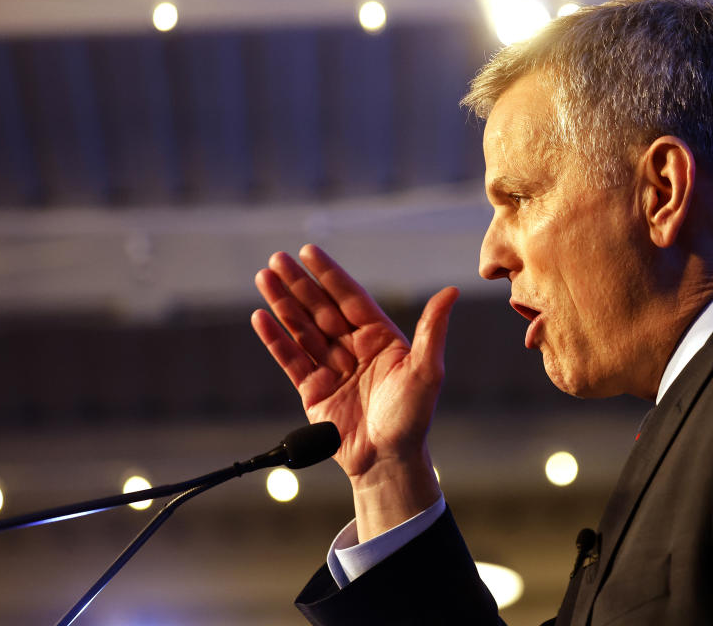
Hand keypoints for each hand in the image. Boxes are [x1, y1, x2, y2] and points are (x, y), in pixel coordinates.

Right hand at [251, 244, 457, 538]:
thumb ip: (433, 330)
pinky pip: (290, 359)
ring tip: (263, 278)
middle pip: (321, 308)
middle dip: (299, 283)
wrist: (387, 462)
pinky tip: (261, 318)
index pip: (350, 298)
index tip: (309, 251)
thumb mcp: (428, 372)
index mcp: (380, 338)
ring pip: (302, 328)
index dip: (329, 274)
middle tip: (277, 258)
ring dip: (282, 304)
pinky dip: (275, 339)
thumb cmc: (413, 419)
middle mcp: (354, 348)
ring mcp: (331, 368)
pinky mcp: (312, 391)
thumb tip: (451, 291)